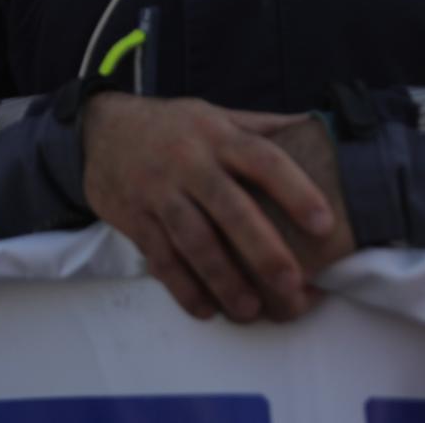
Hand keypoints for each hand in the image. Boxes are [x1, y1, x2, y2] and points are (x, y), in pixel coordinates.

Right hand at [79, 93, 337, 322]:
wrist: (99, 130)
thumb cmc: (172, 127)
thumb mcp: (215, 114)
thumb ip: (262, 127)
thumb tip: (318, 130)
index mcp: (218, 136)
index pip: (263, 160)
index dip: (295, 191)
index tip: (324, 224)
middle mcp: (189, 163)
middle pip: (230, 209)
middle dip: (262, 250)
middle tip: (292, 284)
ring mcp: (158, 192)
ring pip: (194, 241)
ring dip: (224, 279)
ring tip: (250, 310)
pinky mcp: (134, 218)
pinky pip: (161, 258)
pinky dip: (183, 287)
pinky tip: (207, 309)